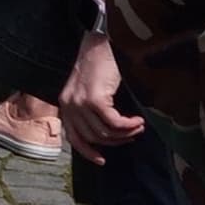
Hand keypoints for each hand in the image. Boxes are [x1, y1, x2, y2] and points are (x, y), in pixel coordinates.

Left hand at [62, 33, 141, 160]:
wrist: (102, 44)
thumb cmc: (100, 66)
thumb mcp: (90, 90)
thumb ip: (91, 110)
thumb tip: (108, 135)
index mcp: (66, 104)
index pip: (73, 137)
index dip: (87, 152)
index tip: (102, 161)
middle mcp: (69, 104)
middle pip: (93, 137)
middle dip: (116, 141)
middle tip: (132, 135)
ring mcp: (80, 102)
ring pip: (105, 132)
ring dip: (126, 133)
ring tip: (138, 126)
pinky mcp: (94, 99)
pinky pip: (114, 123)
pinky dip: (128, 125)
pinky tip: (138, 121)